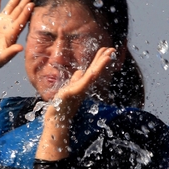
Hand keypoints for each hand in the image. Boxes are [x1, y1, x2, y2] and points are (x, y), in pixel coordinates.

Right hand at [0, 0, 36, 80]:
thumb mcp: (3, 57)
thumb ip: (11, 51)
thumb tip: (20, 48)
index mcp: (13, 32)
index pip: (22, 19)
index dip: (27, 11)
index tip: (32, 3)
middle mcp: (9, 24)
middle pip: (20, 8)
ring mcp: (0, 20)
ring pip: (11, 4)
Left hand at [36, 46, 117, 160]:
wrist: (56, 120)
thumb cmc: (61, 108)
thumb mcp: (69, 89)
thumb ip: (76, 80)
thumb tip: (80, 71)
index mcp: (83, 86)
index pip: (93, 70)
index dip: (100, 60)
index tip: (107, 50)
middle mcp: (83, 88)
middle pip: (95, 70)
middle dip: (103, 59)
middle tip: (112, 48)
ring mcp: (79, 90)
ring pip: (93, 75)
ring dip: (101, 64)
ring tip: (109, 54)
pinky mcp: (73, 93)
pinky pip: (84, 82)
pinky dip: (90, 75)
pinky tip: (93, 69)